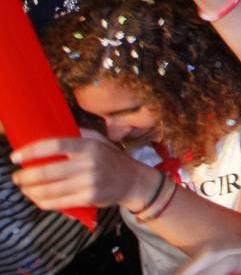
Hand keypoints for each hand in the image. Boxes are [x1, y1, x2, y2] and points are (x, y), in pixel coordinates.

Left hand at [11, 130, 156, 210]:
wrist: (132, 181)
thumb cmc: (111, 159)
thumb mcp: (99, 140)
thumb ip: (78, 135)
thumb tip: (51, 129)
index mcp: (88, 145)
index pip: (55, 145)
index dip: (32, 151)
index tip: (16, 156)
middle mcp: (89, 163)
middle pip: (47, 172)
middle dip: (25, 176)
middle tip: (16, 177)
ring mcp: (89, 182)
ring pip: (49, 190)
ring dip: (30, 191)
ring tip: (24, 188)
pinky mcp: (88, 198)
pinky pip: (58, 202)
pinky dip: (42, 202)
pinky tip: (37, 199)